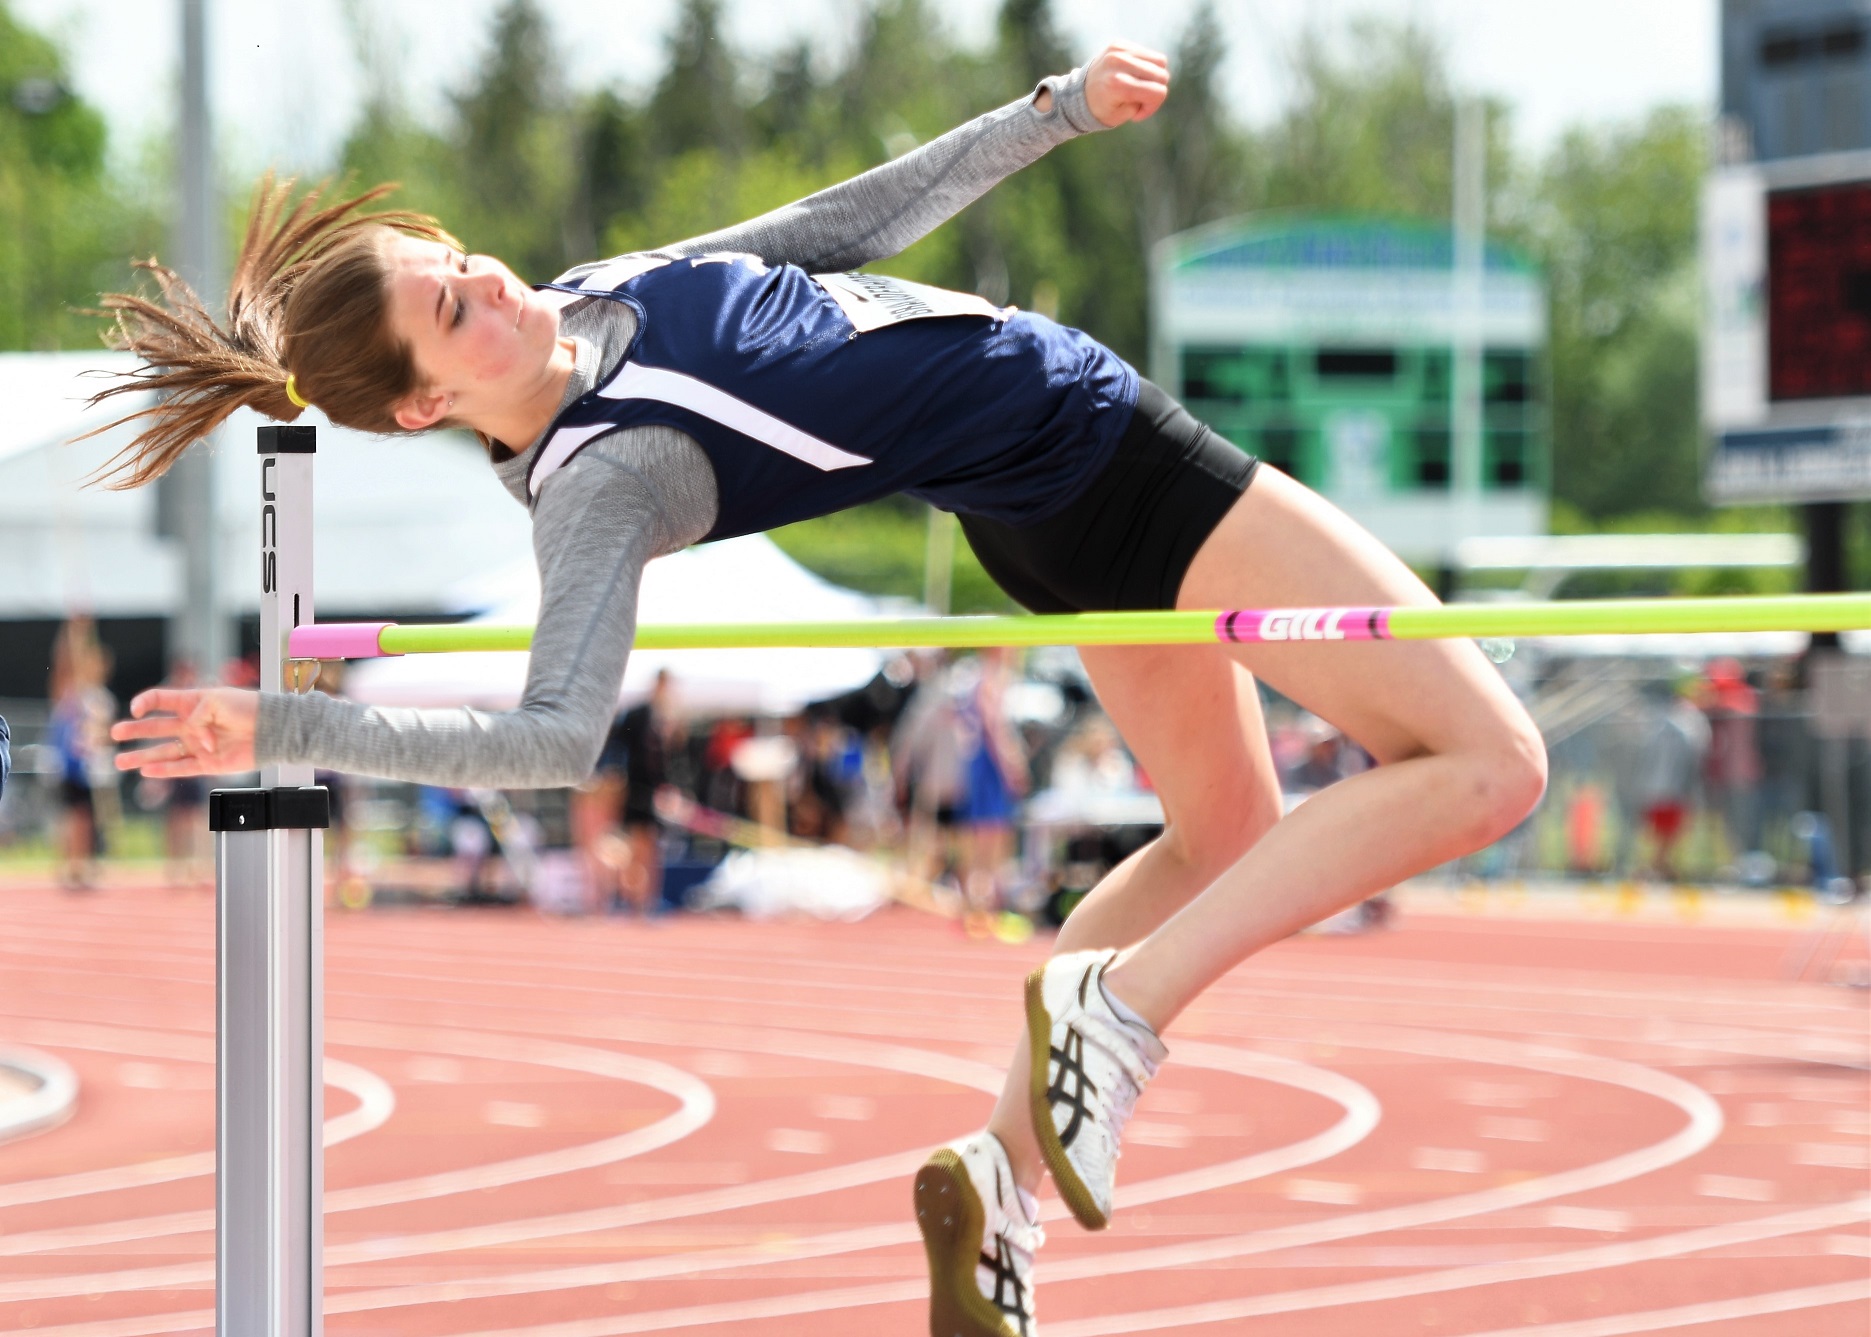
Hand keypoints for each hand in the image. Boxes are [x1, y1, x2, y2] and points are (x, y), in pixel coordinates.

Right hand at [112, 687, 259, 776]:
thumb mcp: (218, 700)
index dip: (146, 702)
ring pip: (164, 752)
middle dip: (134, 730)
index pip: (162, 700)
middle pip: (156, 728)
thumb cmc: (249, 708)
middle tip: (114, 733)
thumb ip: (198, 717)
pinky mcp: (209, 763)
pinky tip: (146, 772)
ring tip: (120, 761)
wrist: (272, 729)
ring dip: (142, 757)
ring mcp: (199, 745)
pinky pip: (182, 768)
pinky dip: (164, 771)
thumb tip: (195, 741)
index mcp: (193, 703)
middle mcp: (193, 725)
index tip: (136, 708)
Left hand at [1084, 41, 1169, 126]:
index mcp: (1119, 85)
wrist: (1076, 95)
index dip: (1153, 106)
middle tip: (1138, 99)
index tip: (1138, 113)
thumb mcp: (1125, 114)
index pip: (1158, 92)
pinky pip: (1147, 53)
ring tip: (1137, 85)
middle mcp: (1119, 63)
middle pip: (1162, 75)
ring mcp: (1118, 50)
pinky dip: (1144, 65)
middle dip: (1154, 90)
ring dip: (1153, 76)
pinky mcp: (1118, 43)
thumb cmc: (1102, 109)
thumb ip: (1147, 99)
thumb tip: (1160, 78)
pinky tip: (1131, 74)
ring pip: (1160, 61)